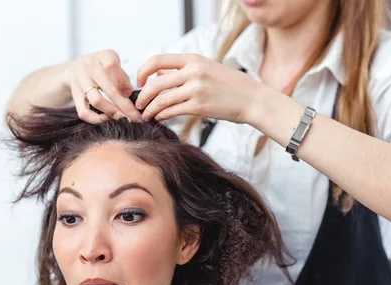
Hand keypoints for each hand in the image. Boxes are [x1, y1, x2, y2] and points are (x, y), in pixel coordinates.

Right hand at [67, 49, 142, 123]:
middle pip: (109, 89)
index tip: (131, 94)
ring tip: (123, 119)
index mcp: (103, 56)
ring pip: (96, 101)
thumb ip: (122, 77)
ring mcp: (80, 82)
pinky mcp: (75, 95)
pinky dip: (96, 119)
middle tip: (135, 117)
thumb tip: (130, 95)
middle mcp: (90, 67)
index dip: (124, 82)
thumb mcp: (113, 63)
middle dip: (125, 106)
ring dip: (112, 112)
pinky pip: (83, 112)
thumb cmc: (101, 68)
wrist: (75, 69)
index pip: (112, 66)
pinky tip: (106, 119)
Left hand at [135, 54, 258, 123]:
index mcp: (193, 59)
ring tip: (146, 115)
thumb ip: (181, 70)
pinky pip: (172, 111)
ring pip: (162, 100)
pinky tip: (159, 118)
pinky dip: (161, 116)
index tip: (139, 82)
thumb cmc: (229, 85)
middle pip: (156, 83)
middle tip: (138, 105)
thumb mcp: (206, 68)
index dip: (143, 71)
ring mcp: (196, 89)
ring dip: (150, 109)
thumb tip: (158, 73)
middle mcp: (193, 71)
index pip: (157, 60)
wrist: (252, 99)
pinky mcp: (199, 106)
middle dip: (142, 96)